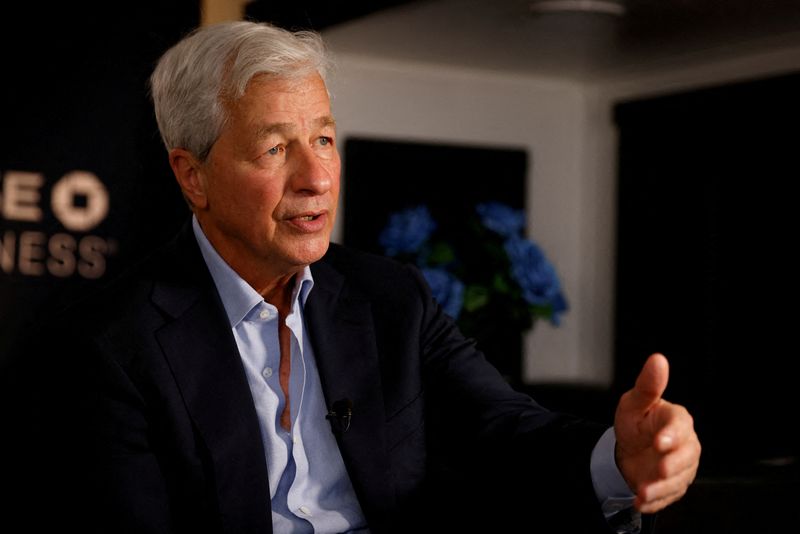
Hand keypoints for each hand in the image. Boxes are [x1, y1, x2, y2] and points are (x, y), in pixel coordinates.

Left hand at [613, 353, 700, 512]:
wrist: (628, 450)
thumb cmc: (635, 421)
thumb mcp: (634, 403)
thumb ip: (647, 386)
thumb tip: (658, 359)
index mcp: (677, 420)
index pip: (681, 426)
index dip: (672, 434)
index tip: (659, 442)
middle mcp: (685, 444)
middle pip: (687, 456)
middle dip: (673, 464)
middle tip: (659, 469)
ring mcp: (682, 467)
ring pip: (678, 479)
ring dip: (661, 487)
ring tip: (642, 491)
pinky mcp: (674, 486)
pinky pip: (668, 496)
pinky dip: (654, 501)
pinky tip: (639, 502)